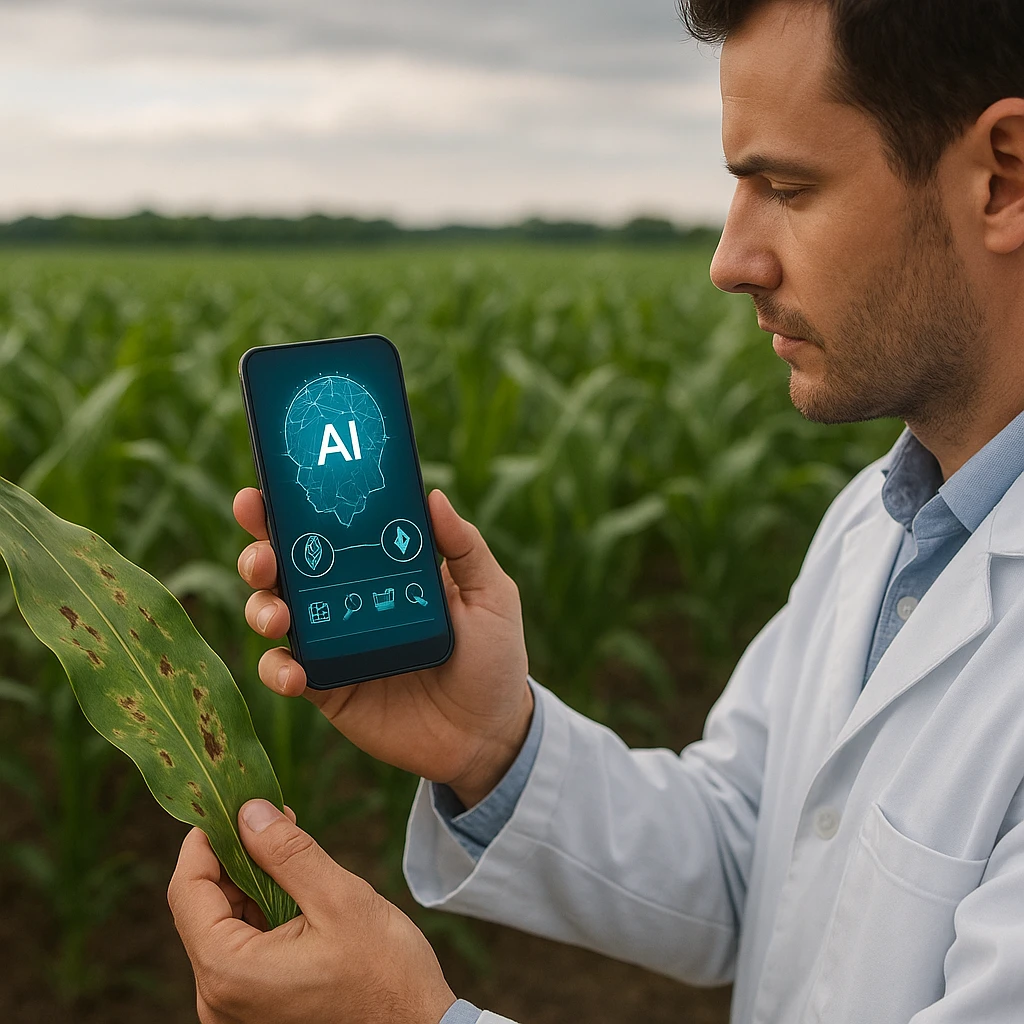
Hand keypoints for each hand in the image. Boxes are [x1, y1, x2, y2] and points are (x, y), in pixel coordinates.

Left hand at [168, 800, 456, 1023]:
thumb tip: (248, 812)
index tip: (230, 804)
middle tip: (272, 818)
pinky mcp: (255, 1011)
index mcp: (230, 972)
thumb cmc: (385, 974)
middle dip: (233, 857)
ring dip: (249, 883)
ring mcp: (234, 1010)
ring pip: (222, 927)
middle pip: (202, 909)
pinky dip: (260, 913)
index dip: (204, 840)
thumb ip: (288, 853)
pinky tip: (293, 889)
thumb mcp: (339, 899)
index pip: (187, 891)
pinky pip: (241, 950)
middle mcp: (218, 999)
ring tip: (289, 849)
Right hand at [235, 487, 531, 806]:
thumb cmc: (493, 657)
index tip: (265, 488)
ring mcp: (332, 642)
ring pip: (273, 612)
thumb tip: (432, 495)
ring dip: (261, 606)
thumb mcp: (490, 595)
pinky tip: (294, 672)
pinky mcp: (326, 688)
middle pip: (286, 564)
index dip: (291, 505)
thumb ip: (465, 547)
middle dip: (259, 551)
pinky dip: (277, 669)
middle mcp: (346, 597)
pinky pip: (284, 672)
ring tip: (278, 615)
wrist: (488, 734)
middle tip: (262, 554)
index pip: (329, 526)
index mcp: (381, 564)